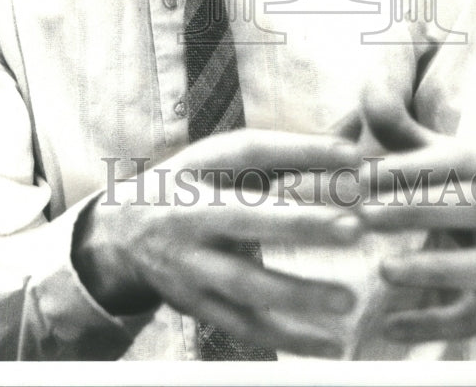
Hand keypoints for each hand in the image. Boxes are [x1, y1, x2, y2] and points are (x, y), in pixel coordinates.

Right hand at [73, 128, 362, 357]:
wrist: (120, 233)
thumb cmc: (190, 185)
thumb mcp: (220, 158)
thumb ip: (284, 150)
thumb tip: (351, 130)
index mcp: (198, 166)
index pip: (251, 152)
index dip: (300, 150)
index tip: (353, 156)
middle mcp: (189, 213)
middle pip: (245, 219)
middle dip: (299, 224)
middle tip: (355, 227)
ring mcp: (189, 265)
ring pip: (245, 283)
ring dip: (298, 293)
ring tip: (348, 299)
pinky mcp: (196, 306)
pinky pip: (245, 327)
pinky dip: (290, 339)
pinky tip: (332, 345)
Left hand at [359, 91, 475, 343]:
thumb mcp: (452, 159)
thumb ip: (408, 134)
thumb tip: (369, 96)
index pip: (455, 161)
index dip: (407, 167)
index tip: (360, 173)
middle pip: (471, 207)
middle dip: (414, 209)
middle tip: (362, 215)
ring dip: (434, 268)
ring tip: (384, 269)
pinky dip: (434, 325)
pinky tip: (390, 327)